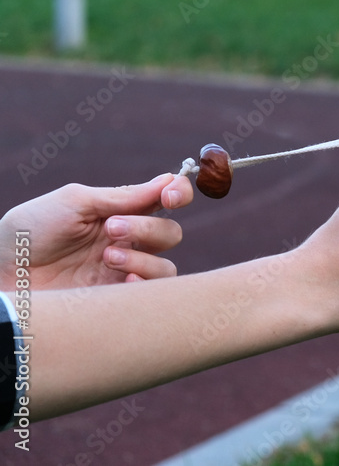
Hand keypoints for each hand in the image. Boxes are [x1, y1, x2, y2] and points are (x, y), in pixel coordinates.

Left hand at [0, 173, 193, 289]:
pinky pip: (153, 294)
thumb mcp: (74, 202)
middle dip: (146, 229)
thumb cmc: (30, 232)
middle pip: (171, 233)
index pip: (166, 199)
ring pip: (167, 266)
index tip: (169, 197)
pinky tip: (119, 279)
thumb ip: (123, 196)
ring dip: (142, 258)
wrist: (2, 274)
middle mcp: (128, 242)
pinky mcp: (117, 300)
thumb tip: (168, 180)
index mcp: (119, 212)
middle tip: (111, 230)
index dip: (178, 194)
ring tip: (106, 257)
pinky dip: (142, 282)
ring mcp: (124, 272)